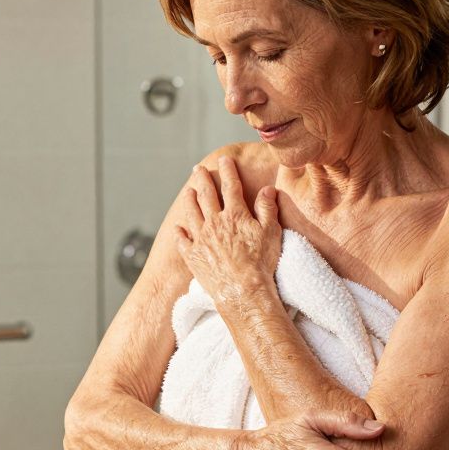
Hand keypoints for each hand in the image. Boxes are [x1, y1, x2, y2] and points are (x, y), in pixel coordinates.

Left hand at [175, 156, 282, 304]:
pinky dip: (179, 233)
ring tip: (188, 191)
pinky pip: (182, 241)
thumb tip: (267, 189)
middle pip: (206, 195)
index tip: (224, 159)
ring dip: (189, 200)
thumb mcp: (271, 232)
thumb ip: (267, 208)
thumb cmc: (261, 263)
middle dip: (202, 179)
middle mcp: (215, 222)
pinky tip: (177, 228)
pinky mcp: (192, 256)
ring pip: (191, 213)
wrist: (243, 290)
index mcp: (235, 215)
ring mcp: (201, 239)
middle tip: (198, 169)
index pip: (231, 186)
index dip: (227, 170)